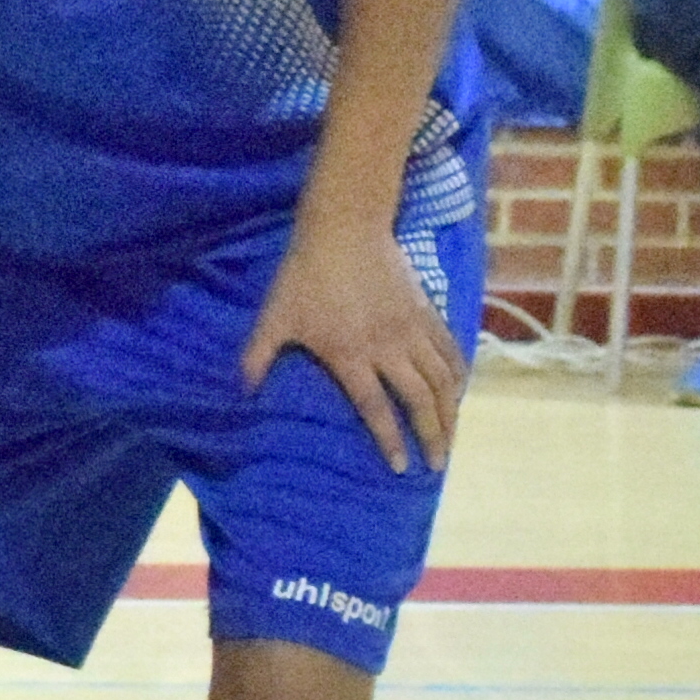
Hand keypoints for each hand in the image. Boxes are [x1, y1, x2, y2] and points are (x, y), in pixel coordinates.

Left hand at [245, 178, 462, 472]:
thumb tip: (241, 390)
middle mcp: (389, 349)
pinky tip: (458, 393)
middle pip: (419, 401)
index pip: (376, 408)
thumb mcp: (275, 317)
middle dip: (432, 436)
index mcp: (351, 355)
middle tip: (438, 464)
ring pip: (442, 380)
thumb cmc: (304, 275)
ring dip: (451, 412)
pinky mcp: (427, 312)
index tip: (402, 468)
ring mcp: (413, 330)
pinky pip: (450, 351)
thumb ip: (258, 355)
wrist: (344, 231)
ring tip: (453, 438)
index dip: (390, 440)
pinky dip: (459, 375)